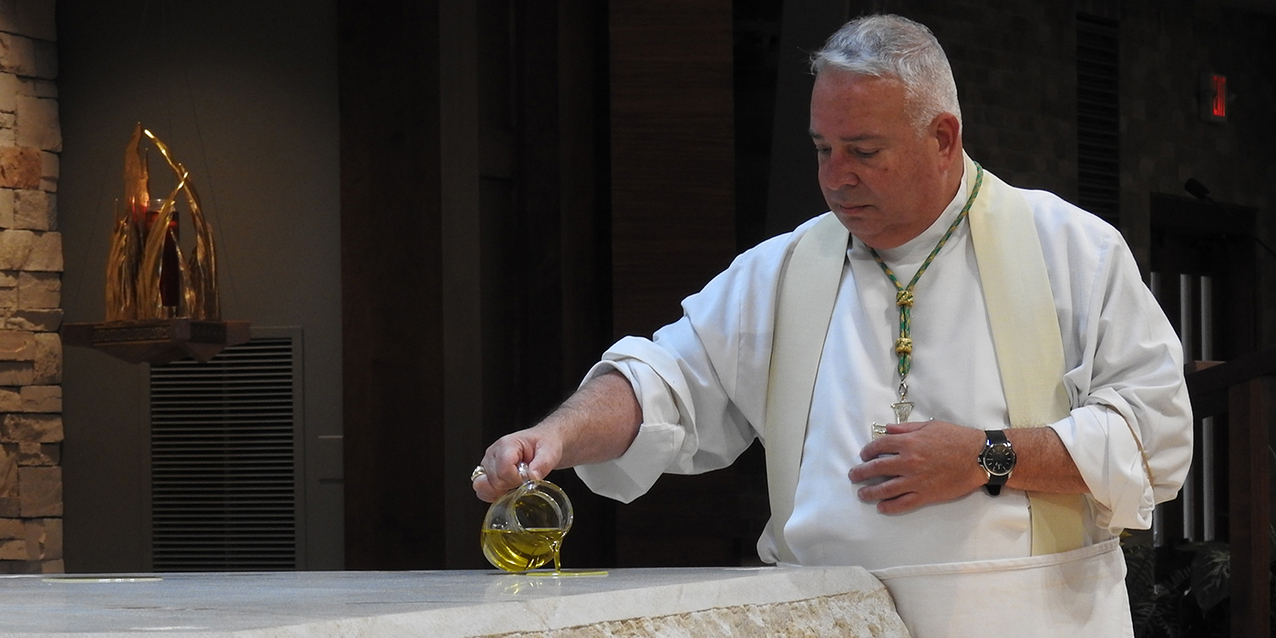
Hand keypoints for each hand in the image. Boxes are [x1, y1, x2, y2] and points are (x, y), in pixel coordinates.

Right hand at [472, 428, 563, 502]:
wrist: (544, 441)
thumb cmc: (545, 443)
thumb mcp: (550, 451)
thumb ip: (543, 464)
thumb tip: (533, 477)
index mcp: (507, 444)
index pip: (503, 469)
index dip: (516, 479)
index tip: (527, 479)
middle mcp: (493, 453)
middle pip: (494, 480)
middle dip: (510, 486)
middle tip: (523, 480)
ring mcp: (488, 463)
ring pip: (483, 485)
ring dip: (499, 492)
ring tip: (514, 485)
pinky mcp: (487, 472)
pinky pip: (481, 489)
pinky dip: (492, 495)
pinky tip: (506, 490)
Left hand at [849, 420, 986, 513]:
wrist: (980, 457)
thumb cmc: (957, 438)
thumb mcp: (930, 426)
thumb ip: (906, 428)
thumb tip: (887, 429)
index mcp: (909, 442)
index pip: (879, 446)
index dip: (868, 451)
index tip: (864, 455)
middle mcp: (909, 461)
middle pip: (877, 468)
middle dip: (861, 473)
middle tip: (853, 476)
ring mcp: (916, 480)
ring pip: (885, 488)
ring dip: (870, 492)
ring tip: (862, 494)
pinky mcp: (926, 495)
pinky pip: (903, 503)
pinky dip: (890, 506)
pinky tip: (881, 507)